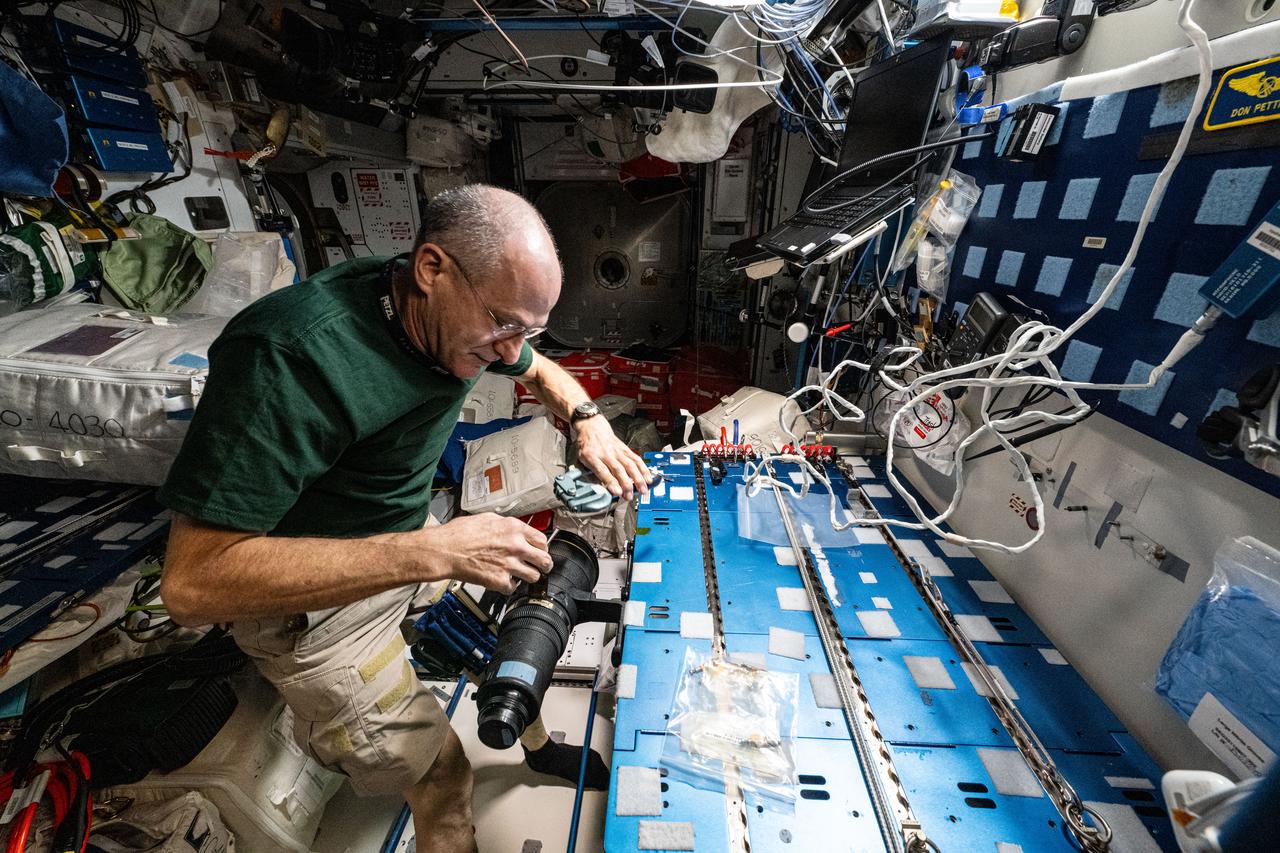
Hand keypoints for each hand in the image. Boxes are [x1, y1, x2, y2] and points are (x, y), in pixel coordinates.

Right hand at [418, 514, 552, 593]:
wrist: (445, 550)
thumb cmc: (459, 533)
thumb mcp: (487, 518)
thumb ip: (506, 525)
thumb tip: (515, 529)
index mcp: (514, 528)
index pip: (542, 540)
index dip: (542, 547)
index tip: (540, 551)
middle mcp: (516, 546)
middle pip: (545, 560)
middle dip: (544, 565)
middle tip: (541, 567)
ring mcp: (509, 564)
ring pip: (534, 576)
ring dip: (528, 577)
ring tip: (521, 576)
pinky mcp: (500, 580)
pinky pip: (514, 588)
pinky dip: (508, 586)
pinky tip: (502, 581)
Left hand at [574, 416, 651, 499]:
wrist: (592, 427)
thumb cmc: (586, 446)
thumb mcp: (579, 460)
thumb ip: (587, 475)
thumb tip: (597, 490)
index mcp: (592, 457)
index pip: (602, 471)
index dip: (610, 482)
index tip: (617, 492)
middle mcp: (606, 454)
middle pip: (619, 469)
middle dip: (626, 484)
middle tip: (629, 496)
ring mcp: (617, 451)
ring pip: (630, 464)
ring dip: (638, 478)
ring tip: (643, 489)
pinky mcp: (625, 449)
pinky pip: (636, 459)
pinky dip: (643, 469)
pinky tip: (648, 477)